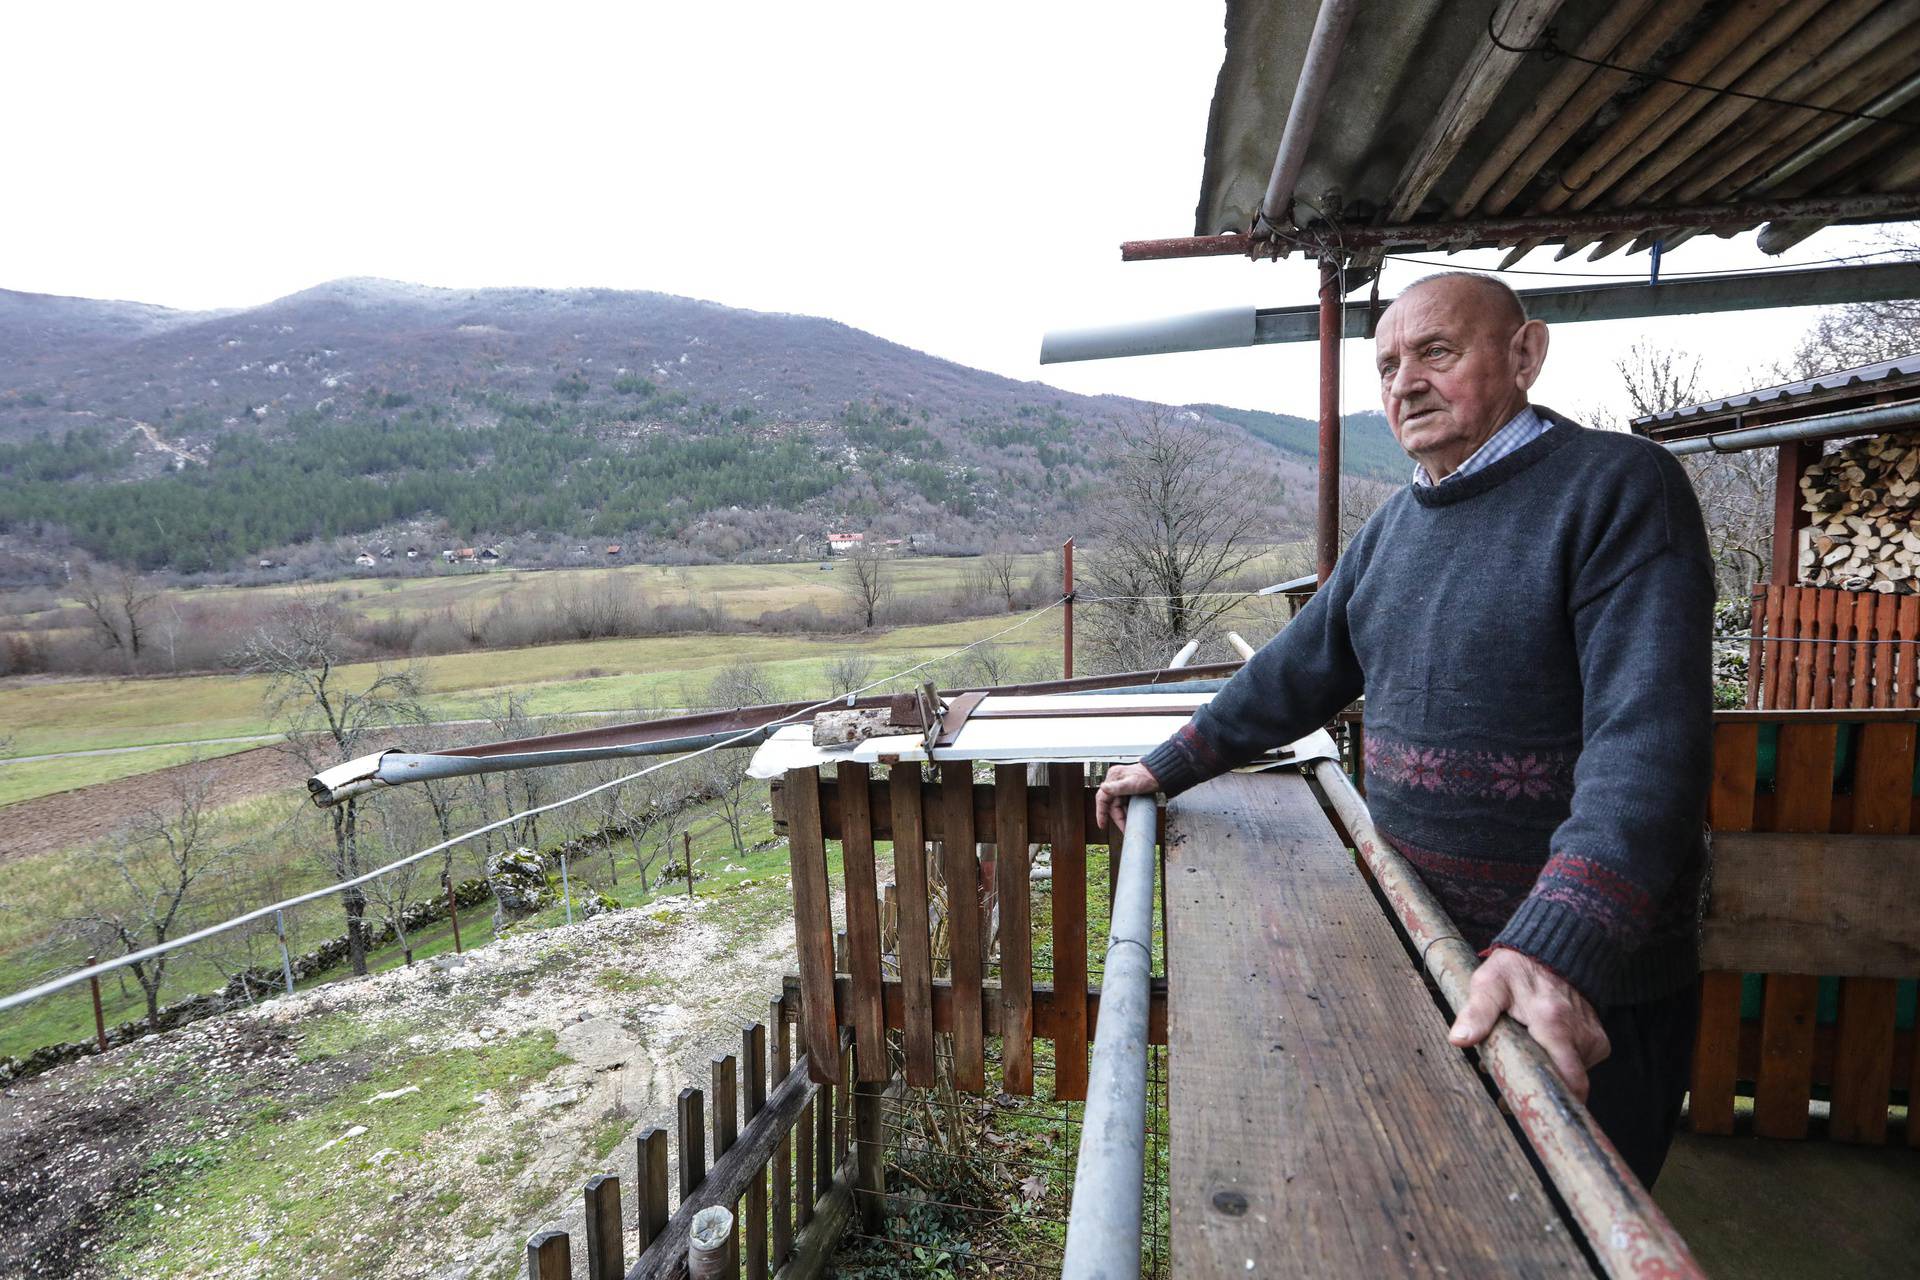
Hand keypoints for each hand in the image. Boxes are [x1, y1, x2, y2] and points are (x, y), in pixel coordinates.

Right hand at [1094, 762, 1159, 832]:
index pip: (1102, 798)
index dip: (1100, 813)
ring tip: (1128, 825)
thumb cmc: (1149, 776)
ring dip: (1122, 816)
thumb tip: (1103, 787)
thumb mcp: (1132, 783)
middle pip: (1111, 804)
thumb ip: (1117, 787)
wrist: (1162, 774)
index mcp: (1113, 777)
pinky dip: (1126, 811)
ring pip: (1118, 806)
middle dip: (1117, 817)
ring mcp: (1121, 786)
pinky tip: (1130, 817)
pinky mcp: (1128, 790)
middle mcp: (1115, 782)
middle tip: (1124, 828)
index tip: (1102, 825)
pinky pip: (1124, 804)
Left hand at [1448, 946, 1609, 1102]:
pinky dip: (1559, 1062)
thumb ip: (1477, 1012)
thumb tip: (1459, 1040)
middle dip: (1538, 1087)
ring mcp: (1593, 1039)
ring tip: (1521, 1055)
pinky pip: (1579, 1065)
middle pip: (1565, 1083)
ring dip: (1546, 1072)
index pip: (1569, 1080)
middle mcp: (1580, 1035)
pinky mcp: (1599, 1041)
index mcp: (1553, 1024)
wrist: (1554, 951)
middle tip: (1508, 1084)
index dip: (1549, 1101)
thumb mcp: (1489, 984)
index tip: (1523, 1108)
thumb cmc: (1516, 969)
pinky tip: (1541, 1048)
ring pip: (1570, 1075)